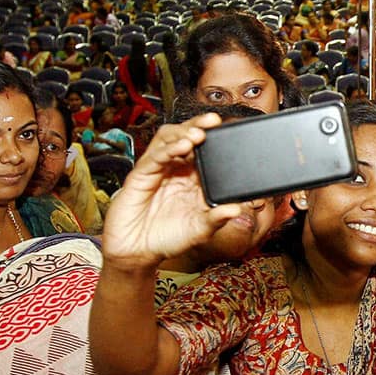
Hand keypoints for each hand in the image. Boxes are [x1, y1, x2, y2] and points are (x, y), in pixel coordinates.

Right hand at [101, 113, 244, 268]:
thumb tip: (237, 208)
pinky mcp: (141, 176)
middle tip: (214, 121)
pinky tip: (182, 146)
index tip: (231, 132)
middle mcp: (176, 170)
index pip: (206, 151)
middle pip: (186, 137)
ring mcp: (158, 170)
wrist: (138, 253)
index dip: (216, 139)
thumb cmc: (168, 238)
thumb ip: (217, 218)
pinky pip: (154, 157)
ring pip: (168, 140)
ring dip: (183, 132)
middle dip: (199, 126)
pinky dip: (168, 149)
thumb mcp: (200, 230)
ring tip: (199, 133)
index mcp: (193, 179)